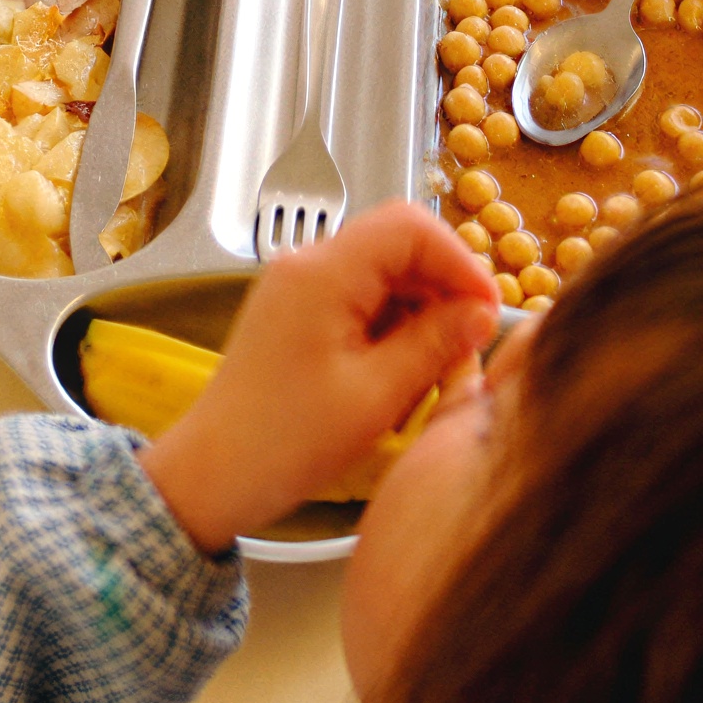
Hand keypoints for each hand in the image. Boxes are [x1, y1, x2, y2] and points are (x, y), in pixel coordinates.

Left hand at [138, 204, 499, 553]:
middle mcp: (307, 266)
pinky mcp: (298, 313)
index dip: (460, 262)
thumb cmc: (286, 442)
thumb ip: (436, 343)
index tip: (486, 310)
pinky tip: (399, 373)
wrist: (215, 475)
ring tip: (431, 370)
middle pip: (398, 246)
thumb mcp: (377, 395)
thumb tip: (482, 312)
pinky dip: (392, 328)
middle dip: (443, 290)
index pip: (411, 227)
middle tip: (467, 344)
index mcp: (323, 274)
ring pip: (385, 275)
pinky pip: (361, 299)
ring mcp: (299, 287)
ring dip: (420, 313)